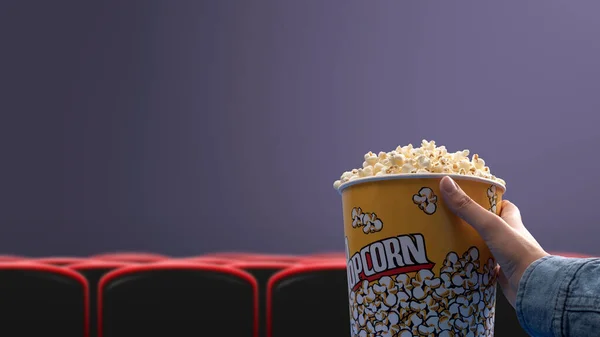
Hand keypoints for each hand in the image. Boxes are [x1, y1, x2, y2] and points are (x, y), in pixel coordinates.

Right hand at [439, 176, 547, 307]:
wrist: (534, 288)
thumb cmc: (518, 253)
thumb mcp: (490, 225)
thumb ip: (468, 207)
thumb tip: (446, 183)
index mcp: (513, 223)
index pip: (506, 207)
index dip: (493, 202)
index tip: (475, 199)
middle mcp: (511, 239)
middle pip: (493, 227)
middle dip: (476, 224)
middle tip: (455, 220)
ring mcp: (506, 257)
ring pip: (486, 247)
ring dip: (472, 245)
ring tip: (450, 241)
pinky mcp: (502, 274)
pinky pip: (484, 267)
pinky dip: (473, 265)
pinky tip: (459, 265)